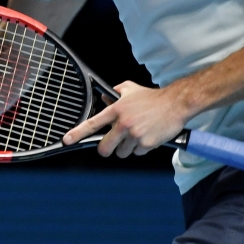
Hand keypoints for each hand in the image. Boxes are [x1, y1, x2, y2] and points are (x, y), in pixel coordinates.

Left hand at [62, 81, 190, 158]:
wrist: (175, 103)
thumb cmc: (153, 97)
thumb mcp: (131, 89)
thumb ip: (115, 92)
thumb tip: (104, 96)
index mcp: (117, 110)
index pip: (93, 123)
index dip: (77, 133)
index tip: (67, 140)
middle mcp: (123, 123)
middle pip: (105, 147)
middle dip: (106, 150)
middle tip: (112, 146)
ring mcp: (135, 135)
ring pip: (122, 152)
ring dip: (128, 148)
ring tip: (138, 134)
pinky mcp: (146, 144)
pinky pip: (137, 153)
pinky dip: (142, 148)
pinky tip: (148, 136)